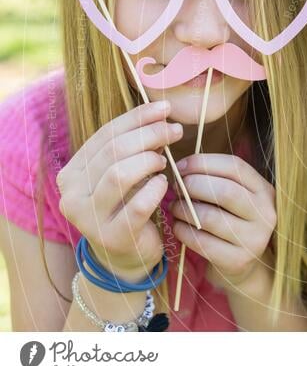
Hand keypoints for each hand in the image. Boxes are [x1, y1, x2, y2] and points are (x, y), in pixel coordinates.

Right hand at [56, 101, 182, 280]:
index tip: (165, 108)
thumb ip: (134, 146)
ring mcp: (89, 218)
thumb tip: (162, 114)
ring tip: (165, 161)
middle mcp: (72, 195)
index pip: (105, 135)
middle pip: (113, 151)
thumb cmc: (127, 206)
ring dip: (149, 160)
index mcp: (71, 174)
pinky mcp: (113, 237)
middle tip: (175, 131)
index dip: (137, 118)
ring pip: (119, 175)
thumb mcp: (125, 173)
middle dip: (149, 135)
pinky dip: (155, 189)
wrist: (126, 256)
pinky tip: (164, 185)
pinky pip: (137, 205)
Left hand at [170, 154, 275, 288]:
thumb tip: (183, 167)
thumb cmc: (232, 222)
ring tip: (175, 207)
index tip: (181, 166)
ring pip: (209, 217)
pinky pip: (201, 241)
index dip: (204, 162)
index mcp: (265, 191)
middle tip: (176, 187)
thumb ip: (218, 179)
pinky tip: (178, 226)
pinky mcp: (237, 260)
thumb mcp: (236, 198)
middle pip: (224, 191)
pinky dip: (182, 231)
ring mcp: (253, 239)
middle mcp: (265, 214)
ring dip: (183, 209)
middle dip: (193, 185)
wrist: (244, 266)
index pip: (235, 166)